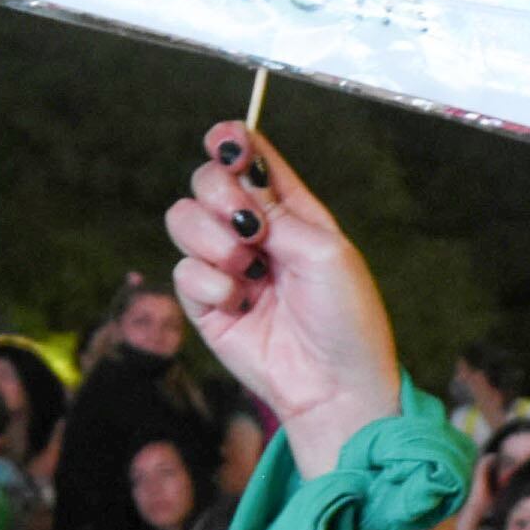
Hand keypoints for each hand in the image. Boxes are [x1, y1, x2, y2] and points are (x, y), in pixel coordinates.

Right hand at [169, 120, 401, 470]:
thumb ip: (279, 211)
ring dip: (211, 239)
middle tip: (250, 228)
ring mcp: (227, 266)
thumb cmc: (347, 321)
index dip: (231, 142)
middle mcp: (255, 233)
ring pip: (183, 219)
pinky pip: (183, 271)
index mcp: (292, 211)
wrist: (334, 387)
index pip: (250, 160)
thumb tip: (239, 178)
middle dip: (219, 194)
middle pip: (207, 181)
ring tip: (246, 268)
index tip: (225, 143)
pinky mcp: (206, 303)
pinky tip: (241, 302)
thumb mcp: (326, 253)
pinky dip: (211, 283)